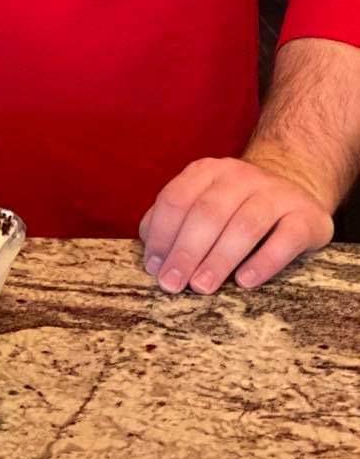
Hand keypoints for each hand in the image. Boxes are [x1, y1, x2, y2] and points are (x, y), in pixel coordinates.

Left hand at [138, 155, 333, 294]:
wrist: (297, 190)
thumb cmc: (238, 206)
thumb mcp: (204, 201)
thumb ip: (175, 219)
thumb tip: (151, 252)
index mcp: (208, 171)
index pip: (176, 198)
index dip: (162, 234)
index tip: (154, 268)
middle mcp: (241, 176)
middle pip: (208, 213)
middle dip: (186, 251)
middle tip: (172, 284)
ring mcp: (276, 193)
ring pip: (244, 225)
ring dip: (218, 259)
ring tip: (201, 287)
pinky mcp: (306, 216)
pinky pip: (285, 239)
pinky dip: (263, 261)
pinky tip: (245, 282)